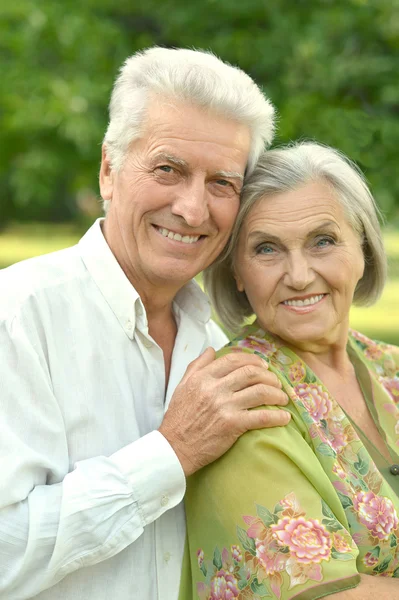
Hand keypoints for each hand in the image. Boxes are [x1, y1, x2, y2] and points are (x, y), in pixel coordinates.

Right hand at [158, 347, 289, 475]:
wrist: (174, 447)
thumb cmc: (178, 418)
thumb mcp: (182, 385)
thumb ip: (197, 365)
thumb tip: (211, 350)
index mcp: (203, 377)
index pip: (234, 360)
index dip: (253, 360)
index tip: (263, 365)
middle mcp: (215, 388)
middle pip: (251, 373)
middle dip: (269, 376)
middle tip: (276, 382)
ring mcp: (224, 406)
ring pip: (260, 392)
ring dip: (277, 394)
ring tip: (282, 398)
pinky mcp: (233, 424)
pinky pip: (261, 417)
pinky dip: (277, 416)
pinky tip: (284, 418)